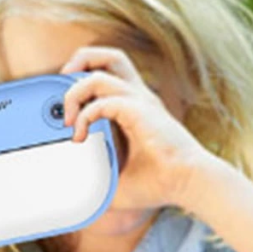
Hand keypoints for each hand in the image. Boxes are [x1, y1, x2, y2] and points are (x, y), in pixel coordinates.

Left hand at [58, 44, 216, 213]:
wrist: (189, 184)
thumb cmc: (159, 185)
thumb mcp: (116, 182)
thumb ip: (94, 180)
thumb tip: (71, 195)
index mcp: (136, 108)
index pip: (108, 76)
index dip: (82, 84)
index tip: (67, 113)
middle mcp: (139, 98)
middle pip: (110, 56)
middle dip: (81, 61)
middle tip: (63, 85)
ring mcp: (140, 102)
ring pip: (100, 73)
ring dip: (75, 91)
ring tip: (68, 119)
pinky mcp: (140, 112)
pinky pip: (103, 102)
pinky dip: (86, 115)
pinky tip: (80, 136)